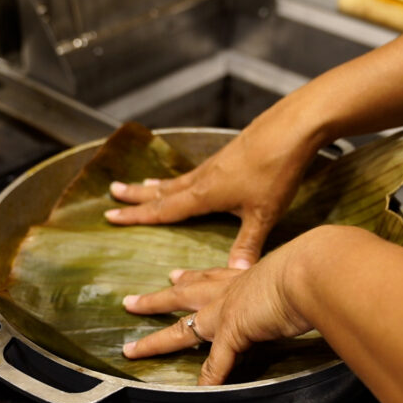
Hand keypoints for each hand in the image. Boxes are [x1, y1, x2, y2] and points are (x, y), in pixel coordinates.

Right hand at [104, 102, 324, 269]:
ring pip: (178, 178)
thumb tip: (235, 274)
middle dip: (137, 195)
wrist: (292, 128)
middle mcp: (203, 178)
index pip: (162, 209)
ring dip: (157, 184)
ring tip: (141, 184)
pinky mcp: (229, 154)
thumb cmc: (276, 171)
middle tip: (112, 192)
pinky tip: (189, 178)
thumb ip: (247, 245)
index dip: (136, 215)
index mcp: (204, 194)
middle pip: (162, 189)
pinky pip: (195, 171)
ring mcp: (215, 164)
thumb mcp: (263, 214)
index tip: (110, 216)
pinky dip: (181, 177)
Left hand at [121, 243, 312, 384]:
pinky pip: (215, 363)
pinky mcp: (233, 333)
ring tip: (131, 351)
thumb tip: (312, 289)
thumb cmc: (314, 266)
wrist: (312, 269)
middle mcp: (229, 290)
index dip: (192, 276)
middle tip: (130, 302)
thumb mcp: (299, 272)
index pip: (211, 275)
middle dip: (155, 300)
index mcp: (245, 275)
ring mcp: (226, 313)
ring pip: (182, 329)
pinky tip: (198, 393)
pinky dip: (207, 379)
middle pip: (182, 296)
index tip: (174, 274)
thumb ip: (296, 285)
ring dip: (155, 342)